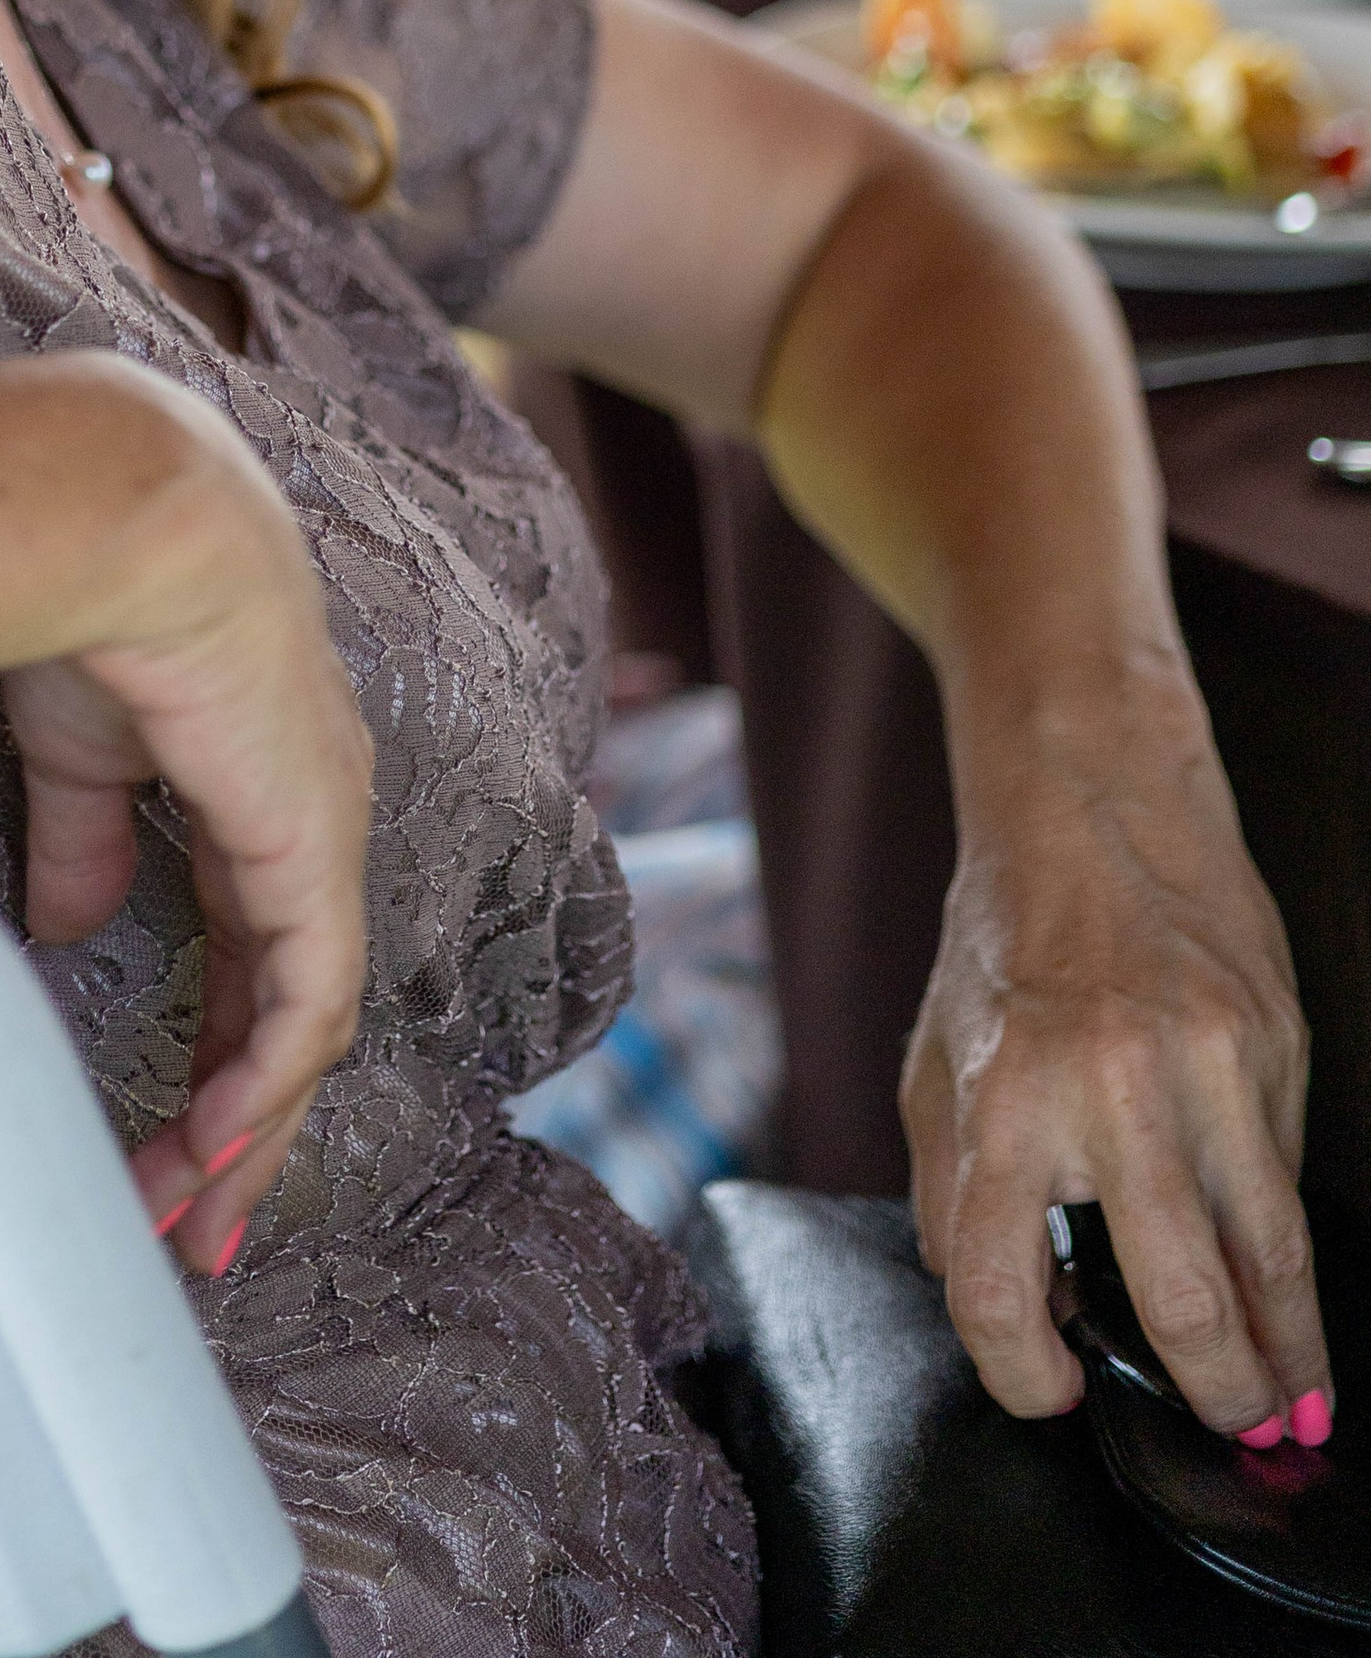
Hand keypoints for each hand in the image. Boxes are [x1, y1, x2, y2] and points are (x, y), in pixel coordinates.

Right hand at [1, 406, 370, 1278]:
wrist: (118, 521)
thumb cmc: (92, 597)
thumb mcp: (82, 749)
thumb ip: (89, 842)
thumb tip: (72, 925)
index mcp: (257, 787)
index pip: (254, 953)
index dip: (215, 1053)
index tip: (162, 1143)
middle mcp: (311, 817)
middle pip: (292, 1010)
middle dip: (239, 1126)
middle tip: (188, 1224)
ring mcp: (323, 833)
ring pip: (310, 1023)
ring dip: (252, 1129)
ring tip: (195, 1217)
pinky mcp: (312, 847)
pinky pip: (311, 1000)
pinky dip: (268, 1080)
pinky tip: (220, 1143)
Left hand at [903, 669, 1325, 1439]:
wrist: (1088, 801)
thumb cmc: (1005, 936)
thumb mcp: (936, 1060)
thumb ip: (951, 1189)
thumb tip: (1008, 1303)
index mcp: (999, 1101)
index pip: (998, 1289)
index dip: (1023, 1371)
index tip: (1053, 1389)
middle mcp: (1106, 1092)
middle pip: (1180, 1301)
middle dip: (1211, 1392)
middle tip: (1224, 1428)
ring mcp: (1203, 1069)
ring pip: (1268, 1259)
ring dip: (1287, 1354)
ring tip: (1289, 1406)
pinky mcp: (1270, 1044)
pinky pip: (1284, 1178)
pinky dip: (1292, 1257)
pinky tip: (1293, 1299)